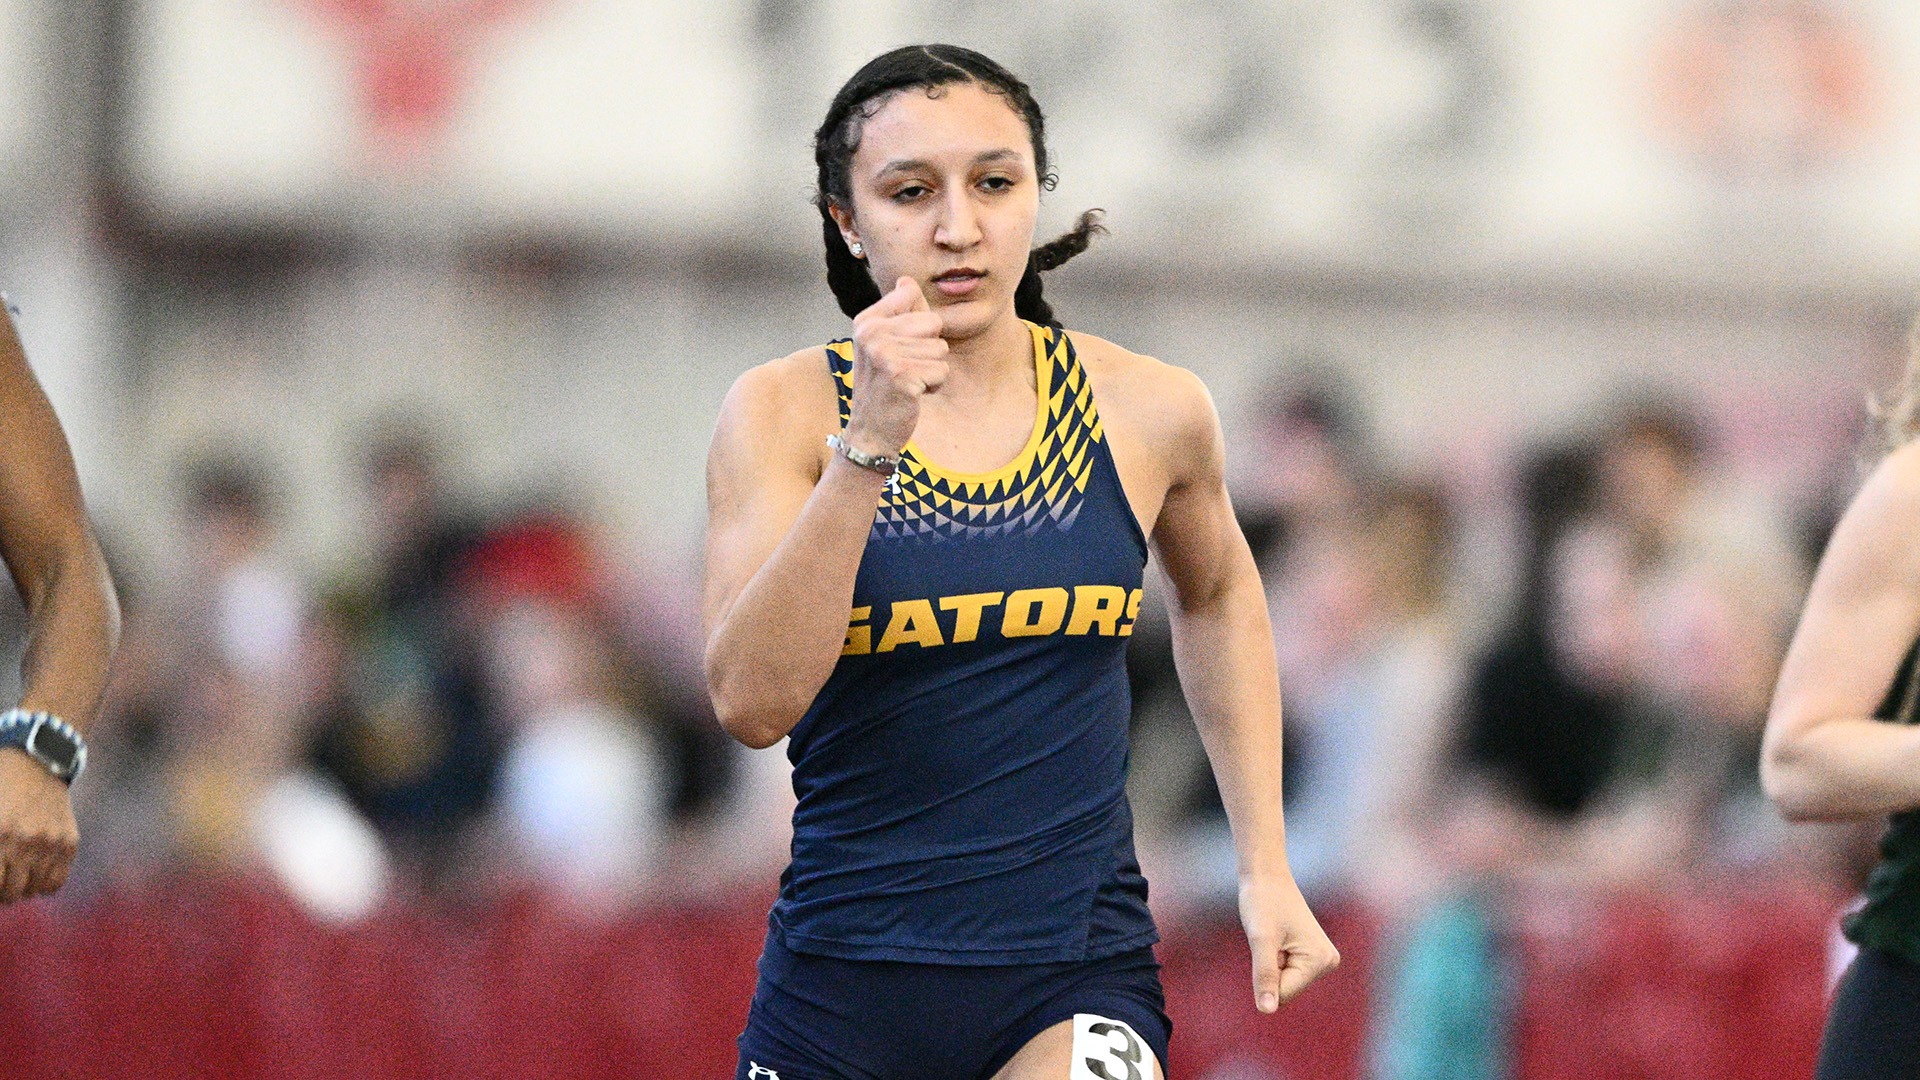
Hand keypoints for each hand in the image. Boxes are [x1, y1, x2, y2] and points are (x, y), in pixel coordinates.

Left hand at [0, 750, 77, 902]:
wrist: (35, 764)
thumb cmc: (0, 790)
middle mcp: (25, 842)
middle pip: (11, 892)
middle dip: (3, 892)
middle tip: (2, 882)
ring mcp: (51, 843)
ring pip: (34, 890)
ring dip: (22, 889)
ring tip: (17, 878)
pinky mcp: (69, 842)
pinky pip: (56, 882)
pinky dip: (44, 885)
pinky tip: (35, 874)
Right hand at [843, 277, 948, 457]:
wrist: (870, 431)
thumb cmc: (882, 386)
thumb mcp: (883, 344)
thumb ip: (899, 312)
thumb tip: (907, 280)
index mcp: (867, 320)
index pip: (911, 294)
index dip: (918, 324)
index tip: (899, 345)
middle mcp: (873, 333)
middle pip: (933, 322)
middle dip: (929, 349)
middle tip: (905, 369)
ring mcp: (886, 354)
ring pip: (941, 350)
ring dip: (931, 370)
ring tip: (907, 382)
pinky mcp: (902, 375)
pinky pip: (942, 371)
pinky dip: (933, 386)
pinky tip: (912, 395)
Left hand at [1241, 873, 1338, 1011]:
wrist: (1266, 876)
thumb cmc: (1263, 902)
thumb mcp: (1260, 940)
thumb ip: (1264, 976)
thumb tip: (1266, 1010)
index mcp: (1320, 960)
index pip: (1283, 994)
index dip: (1265, 974)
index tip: (1268, 943)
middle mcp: (1327, 962)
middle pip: (1285, 990)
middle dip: (1269, 969)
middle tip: (1270, 939)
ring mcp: (1321, 959)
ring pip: (1283, 983)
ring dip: (1270, 964)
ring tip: (1273, 936)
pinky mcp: (1312, 956)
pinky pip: (1285, 973)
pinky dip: (1273, 959)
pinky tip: (1277, 937)